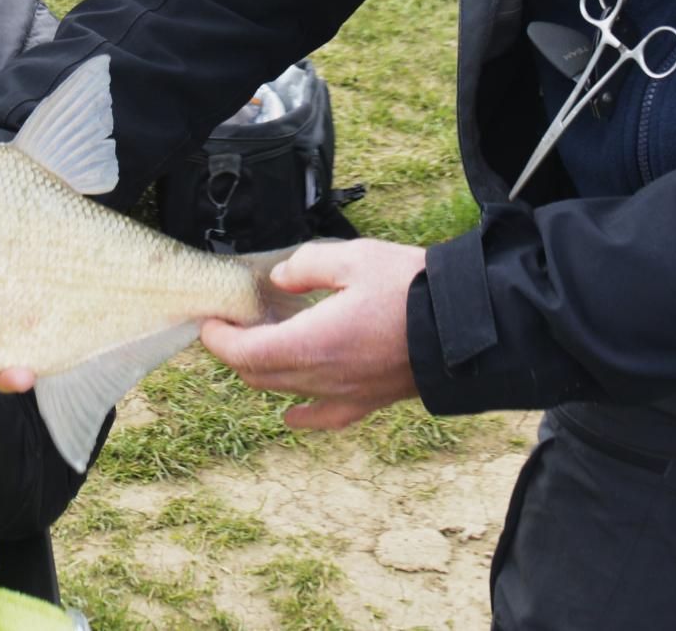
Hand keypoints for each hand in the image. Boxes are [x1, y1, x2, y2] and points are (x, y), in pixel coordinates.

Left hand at [200, 238, 427, 429]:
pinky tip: (290, 414)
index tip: (209, 322)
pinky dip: (300, 415)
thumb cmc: (412, 288)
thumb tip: (279, 281)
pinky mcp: (369, 401)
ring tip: (258, 348)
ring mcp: (346, 394)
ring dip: (263, 373)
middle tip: (230, 328)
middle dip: (235, 353)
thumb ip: (306, 266)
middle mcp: (324, 377)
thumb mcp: (353, 257)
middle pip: (259, 376)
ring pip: (286, 394)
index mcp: (313, 342)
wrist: (466, 325)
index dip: (219, 341)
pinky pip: (324, 417)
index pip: (246, 354)